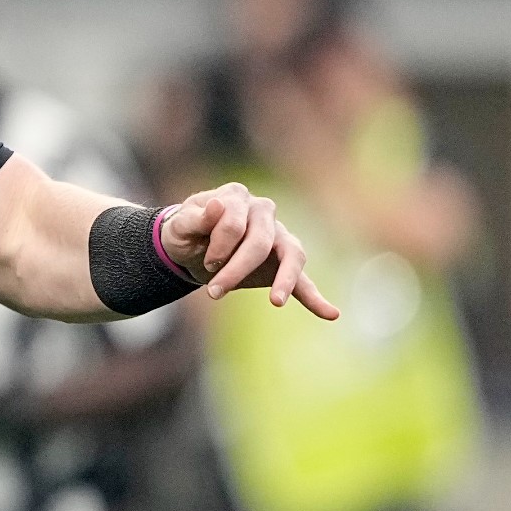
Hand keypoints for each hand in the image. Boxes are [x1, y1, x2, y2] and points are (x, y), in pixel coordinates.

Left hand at [161, 183, 340, 319]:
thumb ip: (196, 217)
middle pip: (261, 242)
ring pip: (293, 255)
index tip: (207, 262)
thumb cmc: (185, 231)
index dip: (219, 245)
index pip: (236, 222)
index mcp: (237, 196)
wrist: (188, 246)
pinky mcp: (283, 263)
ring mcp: (278, 236)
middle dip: (237, 269)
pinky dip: (316, 298)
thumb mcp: (179, 224)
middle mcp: (263, 212)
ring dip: (283, 281)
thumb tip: (218, 205)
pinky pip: (304, 280)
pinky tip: (331, 314)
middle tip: (213, 292)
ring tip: (276, 302)